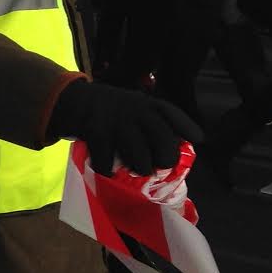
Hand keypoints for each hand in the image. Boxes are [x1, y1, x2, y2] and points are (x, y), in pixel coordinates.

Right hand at [54, 80, 202, 174]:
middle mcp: (136, 112)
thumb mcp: (135, 106)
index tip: (198, 140)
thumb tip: (176, 147)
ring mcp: (117, 123)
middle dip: (165, 160)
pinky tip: (108, 169)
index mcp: (147, 104)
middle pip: (164, 142)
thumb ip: (153, 122)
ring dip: (139, 168)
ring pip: (141, 159)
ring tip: (134, 169)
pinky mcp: (97, 133)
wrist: (73, 101)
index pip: (173, 115)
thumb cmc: (111, 110)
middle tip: (158, 166)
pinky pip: (109, 164)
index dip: (188, 128)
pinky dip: (108, 172)